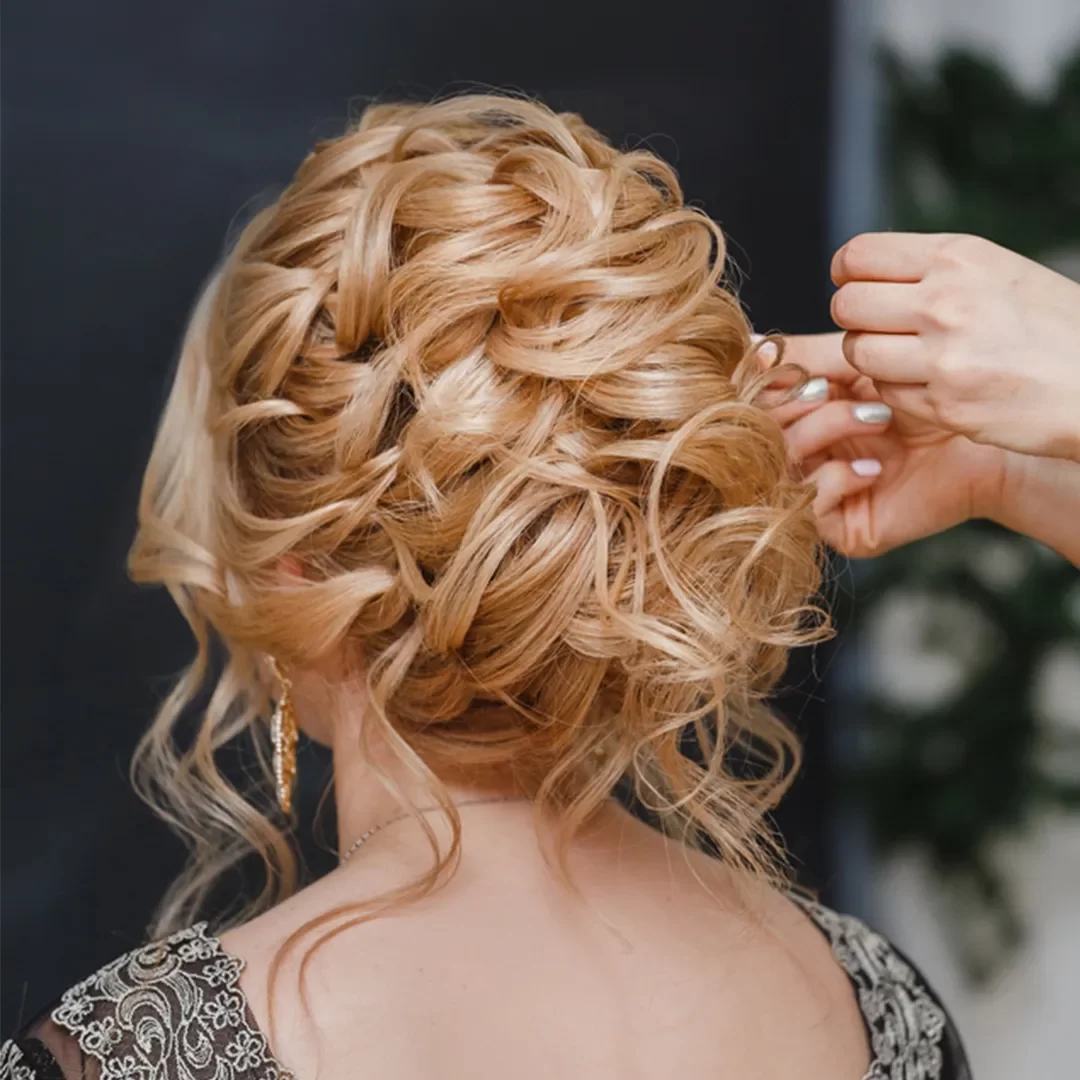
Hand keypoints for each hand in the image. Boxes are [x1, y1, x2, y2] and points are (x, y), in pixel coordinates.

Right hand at [769, 333, 1009, 557]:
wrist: (982, 446)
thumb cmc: (927, 403)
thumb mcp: (862, 370)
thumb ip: (807, 357)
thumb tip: (750, 343)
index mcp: (797, 421)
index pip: (755, 404)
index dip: (769, 384)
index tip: (791, 365)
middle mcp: (799, 458)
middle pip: (760, 432)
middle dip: (797, 404)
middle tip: (835, 388)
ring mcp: (813, 494)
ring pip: (781, 465)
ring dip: (824, 432)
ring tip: (876, 418)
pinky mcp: (836, 528)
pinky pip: (808, 506)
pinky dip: (836, 479)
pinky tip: (874, 467)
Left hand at [830, 233, 1079, 462]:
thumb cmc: (1054, 327)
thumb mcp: (1000, 273)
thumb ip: (933, 270)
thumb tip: (861, 273)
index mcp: (959, 258)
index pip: (857, 256)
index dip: (847, 274)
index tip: (858, 285)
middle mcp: (945, 302)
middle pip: (846, 306)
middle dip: (855, 318)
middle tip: (879, 327)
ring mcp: (943, 357)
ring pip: (856, 352)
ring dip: (870, 356)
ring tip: (904, 357)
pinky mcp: (944, 405)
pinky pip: (885, 393)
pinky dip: (896, 390)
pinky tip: (929, 384)